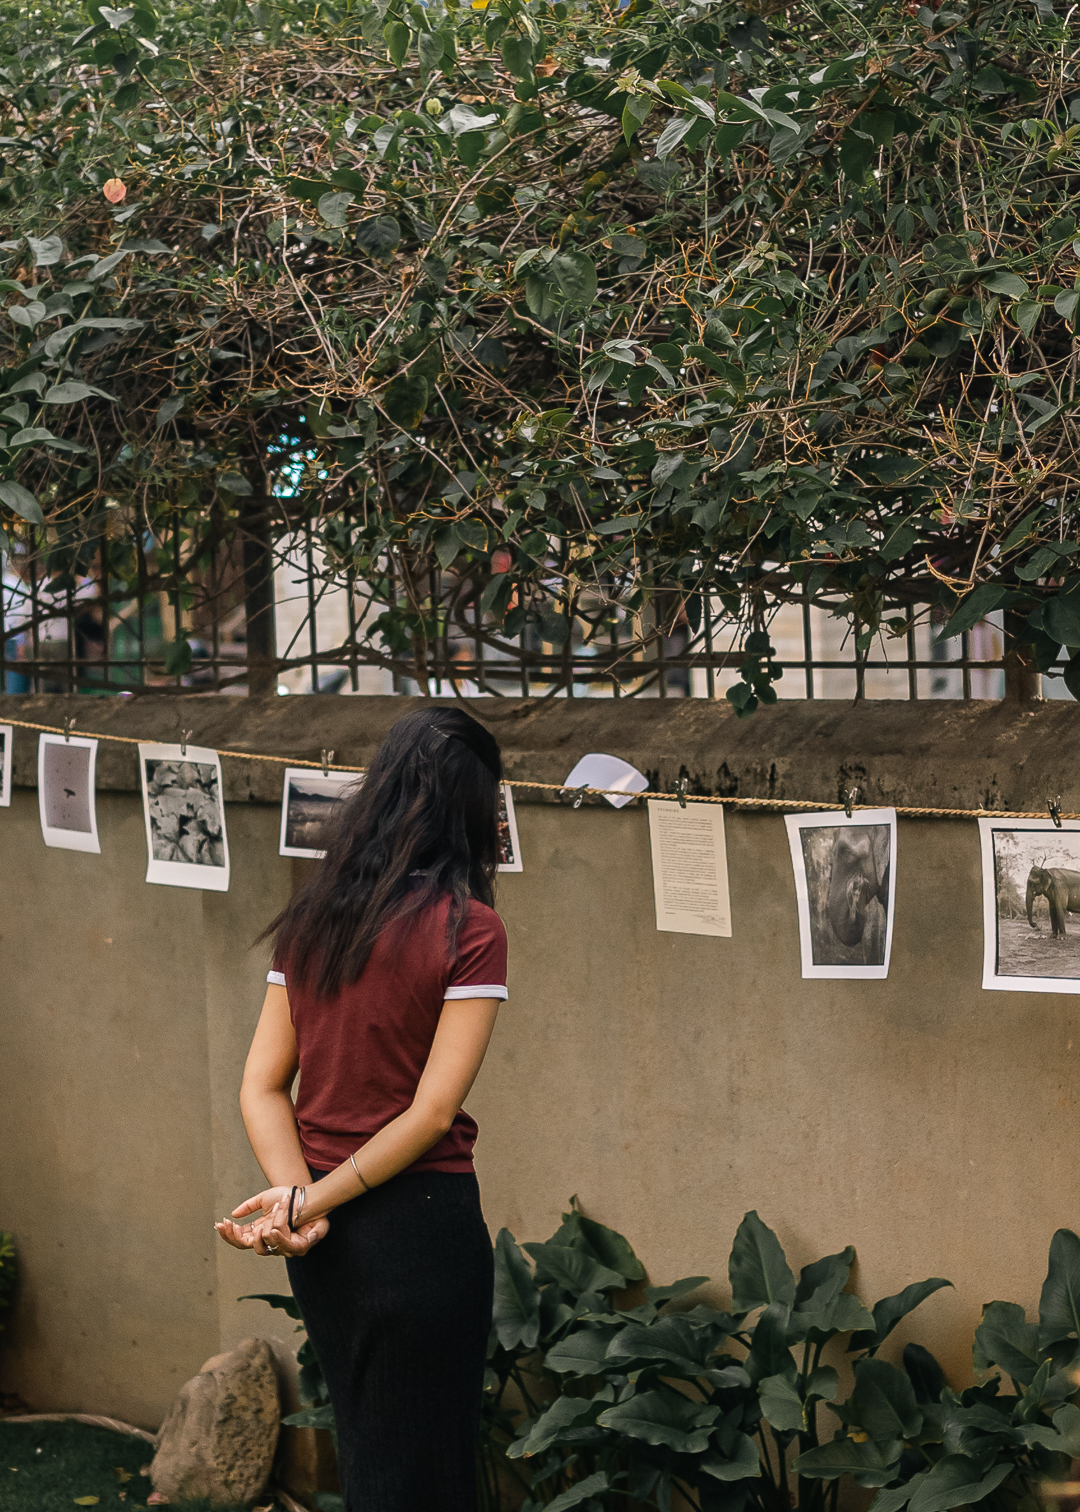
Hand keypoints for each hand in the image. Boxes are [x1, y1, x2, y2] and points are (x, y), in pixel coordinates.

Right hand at [215, 1186, 329, 1257]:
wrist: (306, 1197)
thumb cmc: (288, 1197)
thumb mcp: (265, 1199)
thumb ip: (249, 1207)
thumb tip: (233, 1214)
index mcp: (260, 1230)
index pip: (240, 1238)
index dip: (229, 1233)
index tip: (220, 1224)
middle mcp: (267, 1240)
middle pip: (244, 1245)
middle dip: (233, 1236)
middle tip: (227, 1225)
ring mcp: (278, 1244)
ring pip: (260, 1245)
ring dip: (262, 1230)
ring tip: (265, 1220)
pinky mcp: (292, 1245)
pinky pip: (279, 1245)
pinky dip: (274, 1236)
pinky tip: (269, 1228)